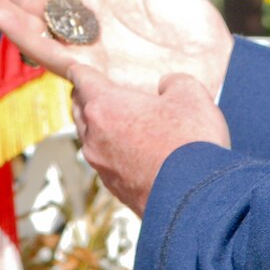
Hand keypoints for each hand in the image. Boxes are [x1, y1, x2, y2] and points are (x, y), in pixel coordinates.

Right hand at [0, 0, 234, 98]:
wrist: (215, 69)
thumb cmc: (192, 28)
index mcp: (97, 0)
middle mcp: (84, 25)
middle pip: (33, 0)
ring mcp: (83, 48)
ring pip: (32, 24)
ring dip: (3, 4)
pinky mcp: (88, 71)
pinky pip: (47, 50)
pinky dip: (21, 32)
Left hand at [69, 64, 228, 215]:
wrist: (194, 202)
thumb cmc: (189, 142)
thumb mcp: (190, 95)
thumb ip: (174, 82)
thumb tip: (167, 86)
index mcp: (105, 106)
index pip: (82, 80)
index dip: (79, 70)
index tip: (74, 67)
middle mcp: (94, 137)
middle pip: (80, 110)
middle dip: (85, 98)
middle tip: (94, 91)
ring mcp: (102, 167)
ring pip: (89, 139)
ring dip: (97, 127)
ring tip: (114, 121)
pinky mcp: (115, 189)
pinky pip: (105, 163)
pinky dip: (112, 152)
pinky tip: (130, 152)